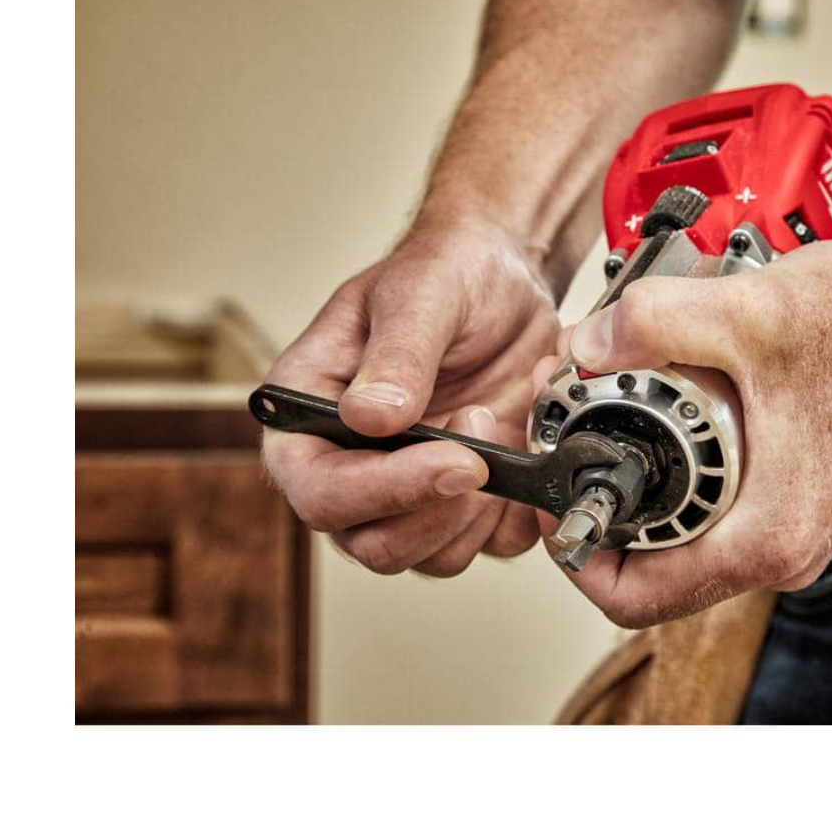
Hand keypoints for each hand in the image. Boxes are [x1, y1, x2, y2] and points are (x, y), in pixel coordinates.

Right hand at [262, 215, 558, 575]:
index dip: (381, 489)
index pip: (316, 490)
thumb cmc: (445, 275)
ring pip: (430, 556)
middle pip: (372, 542)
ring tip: (501, 427)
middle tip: (483, 433)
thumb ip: (396, 355)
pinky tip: (524, 451)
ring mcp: (407, 491)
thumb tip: (370, 418)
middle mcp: (349, 466)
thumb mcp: (419, 295)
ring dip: (478, 510)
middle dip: (438, 505)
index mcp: (307, 416)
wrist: (505, 282)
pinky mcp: (463, 503)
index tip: (451, 457)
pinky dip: (515, 514)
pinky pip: (486, 546)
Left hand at [544, 239, 831, 626]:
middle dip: (603, 497)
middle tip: (574, 431)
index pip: (636, 597)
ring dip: (641, 474)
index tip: (551, 498)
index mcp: (767, 536)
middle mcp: (781, 548)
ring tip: (614, 405)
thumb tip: (586, 345)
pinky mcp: (792, 496)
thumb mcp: (749, 313)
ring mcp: (789, 526)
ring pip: (682, 530)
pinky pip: (712, 503)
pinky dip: (679, 459)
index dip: (574, 555)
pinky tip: (669, 398)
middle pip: (653, 566)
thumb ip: (653, 324)